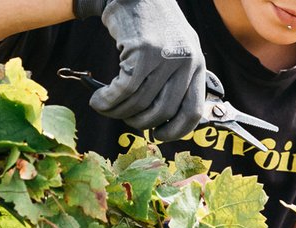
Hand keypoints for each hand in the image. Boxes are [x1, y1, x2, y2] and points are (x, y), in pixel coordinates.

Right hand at [74, 0, 205, 140]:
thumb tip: (163, 118)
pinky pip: (124, 90)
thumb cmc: (152, 24)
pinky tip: (98, 101)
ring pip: (140, 102)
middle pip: (162, 112)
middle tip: (125, 119)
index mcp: (197, 65)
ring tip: (105, 108)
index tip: (159, 135)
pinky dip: (108, 101)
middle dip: (139, 122)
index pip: (193, 111)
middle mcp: (185, 63)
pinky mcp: (142, 52)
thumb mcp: (177, 50)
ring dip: (118, 112)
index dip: (176, 131)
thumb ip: (176, 79)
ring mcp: (165, 57)